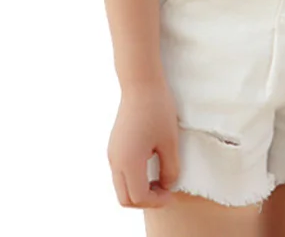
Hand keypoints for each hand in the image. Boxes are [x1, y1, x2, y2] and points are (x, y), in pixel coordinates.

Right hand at [107, 81, 179, 208]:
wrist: (141, 84)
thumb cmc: (158, 109)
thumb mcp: (170, 141)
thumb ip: (170, 168)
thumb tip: (168, 186)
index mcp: (129, 162)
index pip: (139, 197)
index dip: (157, 201)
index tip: (172, 193)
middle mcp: (116, 162)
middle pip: (125, 198)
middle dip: (146, 201)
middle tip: (165, 191)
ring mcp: (112, 154)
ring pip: (121, 187)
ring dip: (139, 190)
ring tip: (160, 180)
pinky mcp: (114, 147)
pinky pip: (120, 173)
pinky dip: (134, 179)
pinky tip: (151, 168)